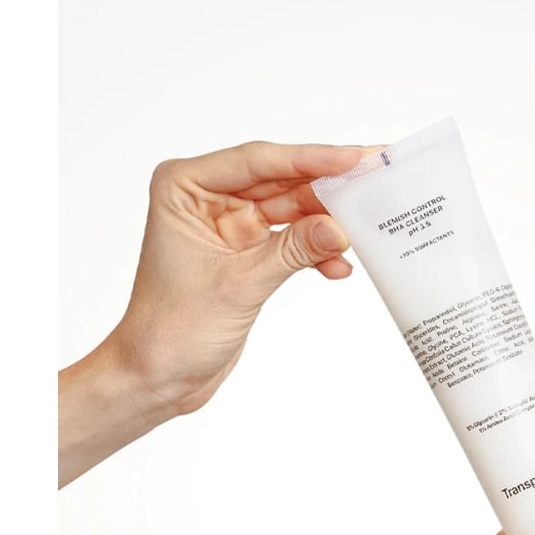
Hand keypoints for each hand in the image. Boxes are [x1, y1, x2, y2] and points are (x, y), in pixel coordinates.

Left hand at [58, 140, 364, 485]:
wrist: (159, 376)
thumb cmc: (171, 331)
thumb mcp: (239, 286)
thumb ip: (292, 251)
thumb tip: (339, 228)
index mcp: (185, 188)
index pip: (257, 163)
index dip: (309, 159)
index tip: (352, 158)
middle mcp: (206, 198)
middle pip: (280, 180)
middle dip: (326, 187)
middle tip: (374, 179)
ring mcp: (229, 225)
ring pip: (290, 209)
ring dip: (326, 223)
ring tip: (367, 225)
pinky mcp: (246, 252)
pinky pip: (291, 240)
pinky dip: (315, 252)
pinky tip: (339, 265)